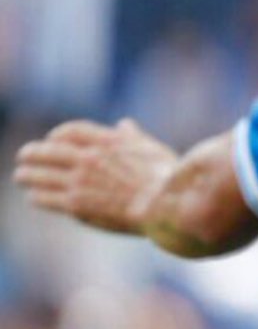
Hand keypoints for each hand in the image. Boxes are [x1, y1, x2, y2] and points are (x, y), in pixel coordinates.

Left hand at [14, 117, 176, 234]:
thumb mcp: (151, 148)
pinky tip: (33, 196)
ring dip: (27, 175)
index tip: (51, 140)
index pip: (71, 131)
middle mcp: (89, 157)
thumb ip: (132, 136)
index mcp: (108, 141)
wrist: (163, 204)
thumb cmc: (165, 177)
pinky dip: (36, 195)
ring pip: (40, 174)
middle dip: (32, 153)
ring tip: (20, 176)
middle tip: (24, 156)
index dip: (57, 135)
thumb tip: (124, 124)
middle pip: (48, 151)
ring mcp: (80, 181)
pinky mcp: (75, 204)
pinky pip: (45, 197)